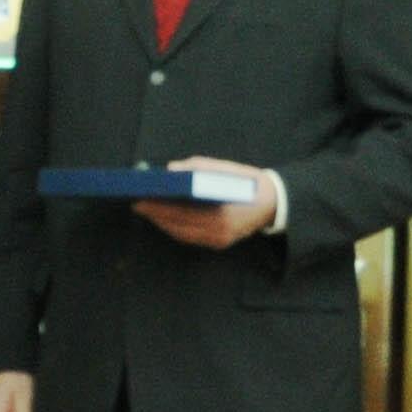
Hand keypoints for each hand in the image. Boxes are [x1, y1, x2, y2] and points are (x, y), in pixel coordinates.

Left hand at [133, 157, 276, 249]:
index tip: (140, 198)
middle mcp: (219, 232)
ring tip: (147, 210)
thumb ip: (196, 168)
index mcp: (220, 213)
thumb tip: (169, 170)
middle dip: (155, 214)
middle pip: (177, 225)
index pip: (180, 211)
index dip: (157, 206)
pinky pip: (190, 237)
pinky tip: (164, 218)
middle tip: (137, 204)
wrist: (274, 202)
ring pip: (181, 234)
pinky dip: (175, 228)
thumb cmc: (246, 182)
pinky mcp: (219, 244)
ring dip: (162, 222)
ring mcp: (219, 241)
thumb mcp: (223, 168)